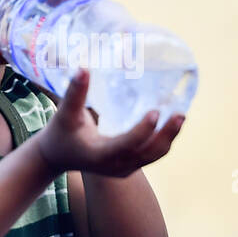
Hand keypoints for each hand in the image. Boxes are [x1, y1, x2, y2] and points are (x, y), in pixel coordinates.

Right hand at [35, 66, 184, 177]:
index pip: (126, 145)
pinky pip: (151, 154)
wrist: (57, 157)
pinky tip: (170, 122)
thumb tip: (83, 68)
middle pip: (148, 152)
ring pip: (153, 155)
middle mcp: (115, 165)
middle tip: (180, 114)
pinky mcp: (129, 166)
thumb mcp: (65, 113)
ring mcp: (124, 168)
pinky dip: (162, 140)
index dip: (142, 131)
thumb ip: (75, 92)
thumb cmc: (61, 133)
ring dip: (168, 137)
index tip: (155, 112)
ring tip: (180, 116)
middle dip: (166, 134)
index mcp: (99, 154)